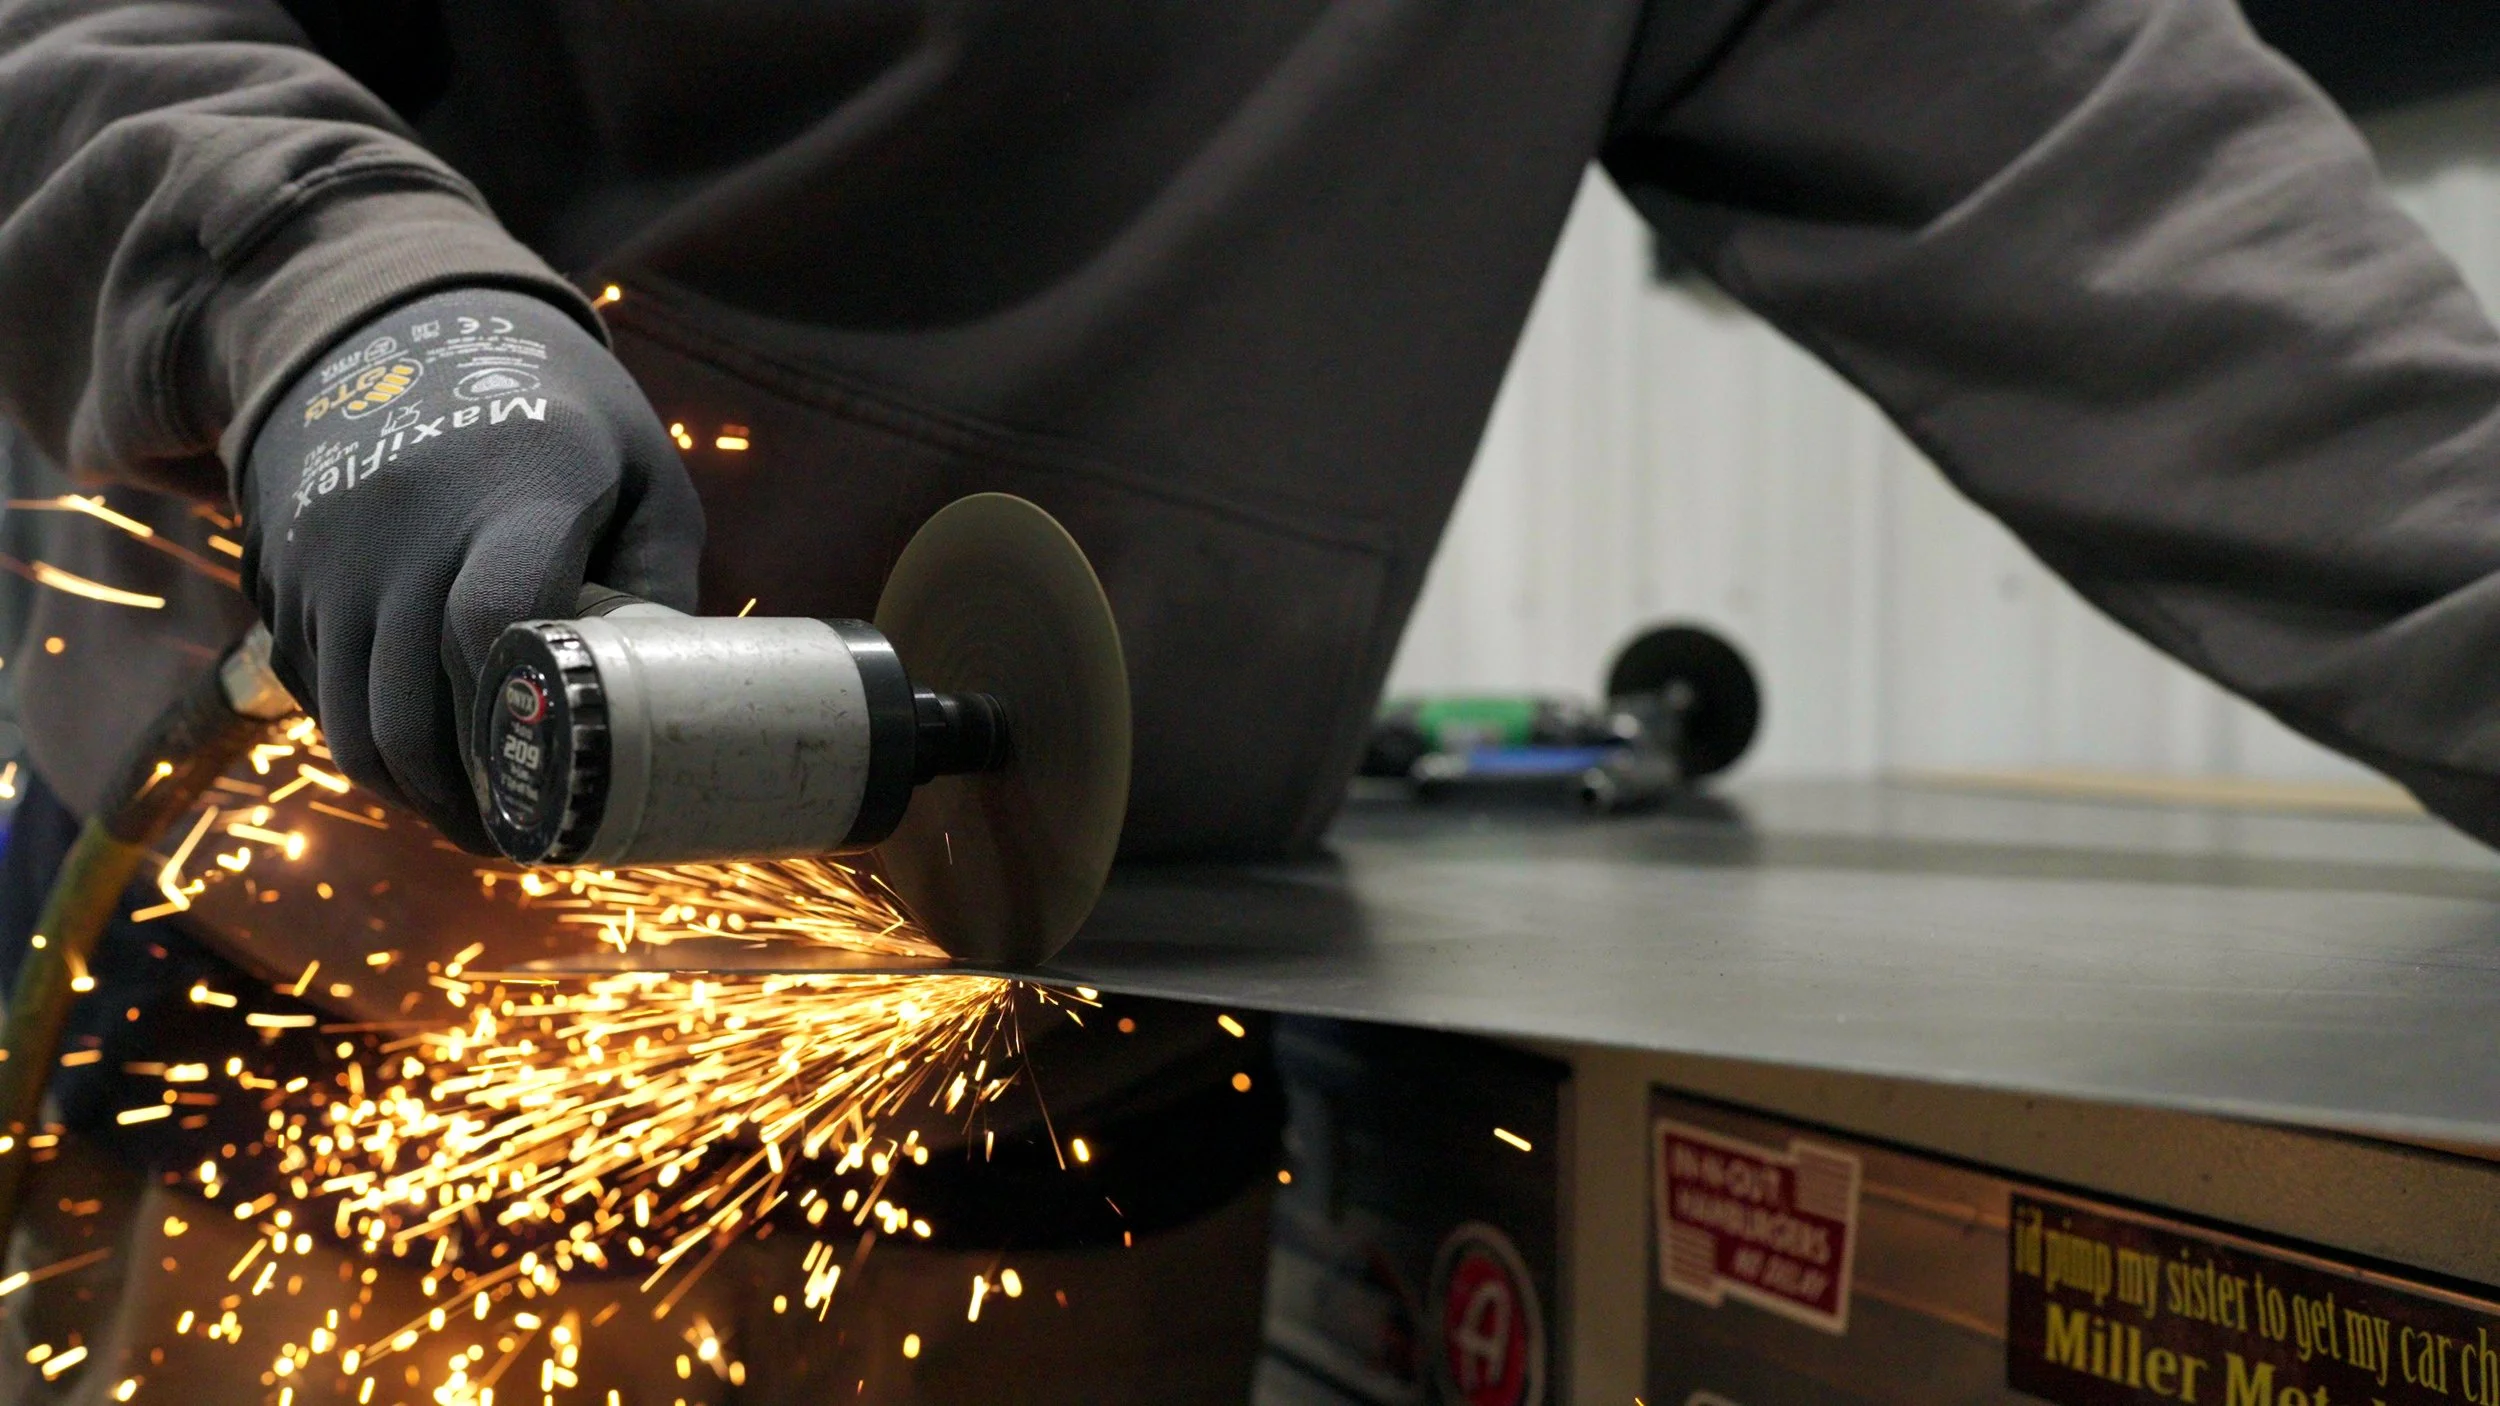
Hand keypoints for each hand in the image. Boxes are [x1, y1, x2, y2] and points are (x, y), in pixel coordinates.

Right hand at [240, 287, 702, 849]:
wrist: (396, 322)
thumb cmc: (555, 410)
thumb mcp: (641, 466)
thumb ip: (664, 575)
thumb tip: (682, 696)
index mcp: (512, 493)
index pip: (493, 620)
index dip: (518, 714)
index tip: (559, 772)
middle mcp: (401, 527)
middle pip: (410, 709)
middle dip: (463, 799)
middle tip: (518, 838)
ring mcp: (328, 553)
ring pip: (350, 720)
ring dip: (408, 791)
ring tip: (468, 820)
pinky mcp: (281, 571)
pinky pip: (312, 687)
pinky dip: (360, 739)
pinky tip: (413, 763)